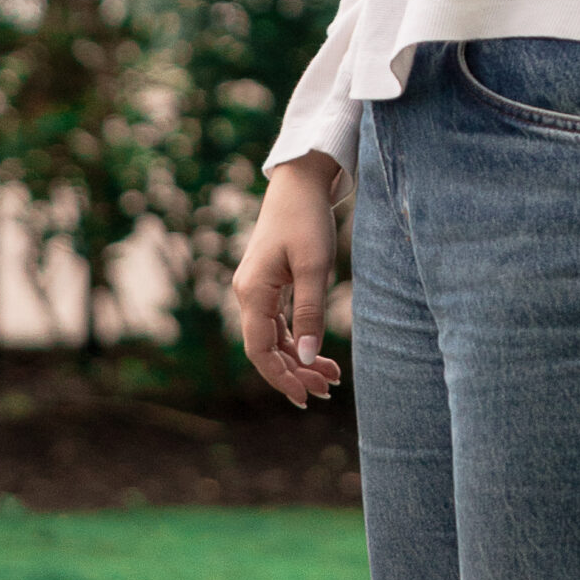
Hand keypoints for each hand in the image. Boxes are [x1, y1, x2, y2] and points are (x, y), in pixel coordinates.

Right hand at [232, 153, 345, 407]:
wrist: (300, 183)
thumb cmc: (307, 220)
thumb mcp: (315, 267)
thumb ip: (309, 313)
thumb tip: (304, 358)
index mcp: (252, 292)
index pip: (259, 350)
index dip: (281, 378)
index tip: (306, 396)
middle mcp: (248, 294)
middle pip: (265, 348)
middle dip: (294, 373)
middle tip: (328, 390)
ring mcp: (256, 289)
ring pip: (273, 338)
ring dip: (298, 359)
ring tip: (331, 377)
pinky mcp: (269, 284)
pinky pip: (278, 323)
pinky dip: (297, 340)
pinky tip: (319, 353)